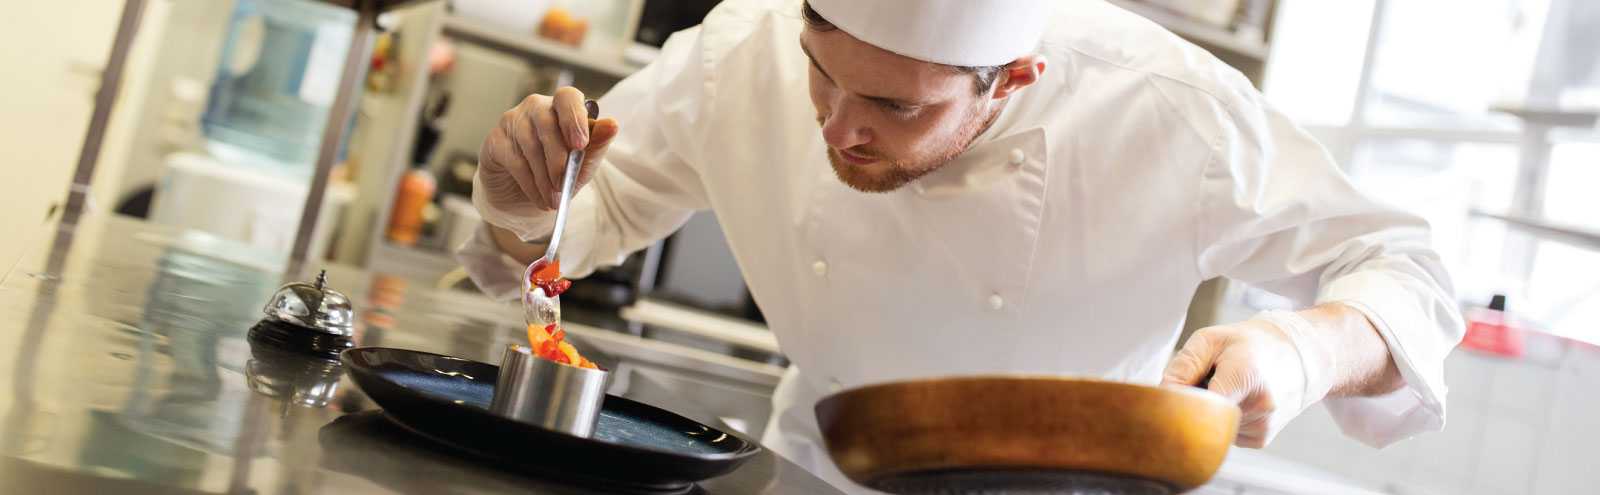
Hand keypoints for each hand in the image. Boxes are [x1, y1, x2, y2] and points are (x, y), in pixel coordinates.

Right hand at [476, 87, 619, 223]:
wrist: (525, 195)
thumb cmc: (558, 172)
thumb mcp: (582, 164)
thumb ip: (597, 145)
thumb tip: (612, 124)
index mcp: (562, 107)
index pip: (567, 96)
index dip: (573, 117)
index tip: (579, 143)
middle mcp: (536, 107)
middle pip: (547, 123)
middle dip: (558, 158)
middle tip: (563, 184)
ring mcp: (512, 121)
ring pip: (530, 145)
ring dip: (544, 178)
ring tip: (554, 200)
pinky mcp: (495, 140)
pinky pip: (514, 161)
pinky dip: (530, 184)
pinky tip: (540, 199)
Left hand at [1162, 310, 1336, 447]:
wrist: (1298, 356)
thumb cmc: (1250, 344)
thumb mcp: (1211, 339)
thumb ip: (1183, 365)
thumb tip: (1163, 394)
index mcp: (1246, 376)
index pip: (1201, 404)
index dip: (1180, 401)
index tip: (1172, 395)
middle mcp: (1259, 406)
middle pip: (1203, 418)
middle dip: (1194, 404)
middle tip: (1202, 383)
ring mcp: (1262, 426)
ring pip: (1213, 428)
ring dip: (1210, 412)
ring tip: (1225, 388)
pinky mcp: (1261, 439)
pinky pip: (1225, 434)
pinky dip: (1222, 420)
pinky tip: (1236, 401)